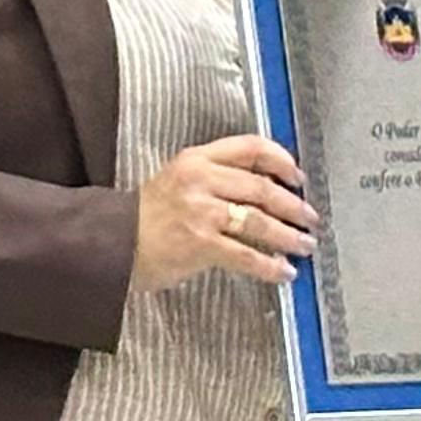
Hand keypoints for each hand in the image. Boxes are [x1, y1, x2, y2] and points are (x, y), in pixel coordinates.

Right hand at [131, 134, 313, 291]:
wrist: (111, 244)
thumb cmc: (147, 217)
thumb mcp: (178, 180)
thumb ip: (216, 179)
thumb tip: (266, 193)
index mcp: (197, 158)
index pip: (250, 148)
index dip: (281, 161)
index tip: (298, 177)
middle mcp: (200, 180)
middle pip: (262, 187)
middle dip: (293, 205)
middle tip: (310, 218)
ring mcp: (200, 212)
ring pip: (259, 220)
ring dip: (288, 236)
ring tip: (304, 246)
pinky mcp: (200, 244)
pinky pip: (246, 255)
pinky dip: (270, 266)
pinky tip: (284, 273)